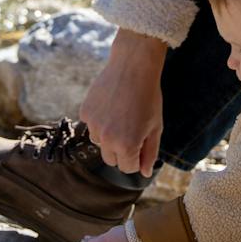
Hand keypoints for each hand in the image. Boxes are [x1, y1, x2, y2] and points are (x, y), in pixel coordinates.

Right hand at [78, 30, 166, 176]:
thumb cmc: (149, 98)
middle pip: (112, 160)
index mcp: (126, 146)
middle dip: (123, 150)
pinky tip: (111, 106)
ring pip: (99, 144)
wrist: (132, 67)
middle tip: (133, 128)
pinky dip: (99, 121)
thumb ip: (150, 154)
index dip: (137, 157)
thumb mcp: (155, 127)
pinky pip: (91, 126)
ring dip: (109, 137)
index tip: (142, 143)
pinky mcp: (85, 113)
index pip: (128, 168)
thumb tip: (144, 173)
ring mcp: (93, 125)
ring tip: (121, 116)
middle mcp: (106, 139)